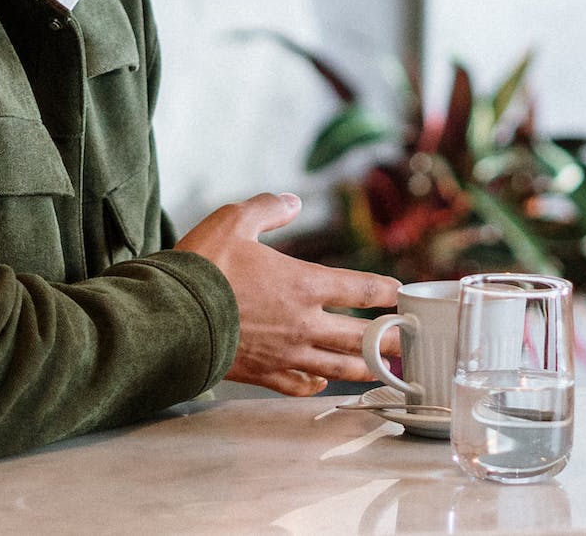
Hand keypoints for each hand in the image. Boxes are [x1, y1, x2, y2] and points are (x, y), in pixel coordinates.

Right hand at [175, 192, 401, 396]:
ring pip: (338, 367)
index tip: (400, 294)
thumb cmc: (204, 267)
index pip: (360, 288)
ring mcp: (286, 353)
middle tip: (413, 343)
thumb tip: (292, 201)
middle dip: (391, 339)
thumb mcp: (235, 220)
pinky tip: (322, 382)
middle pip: (362, 336)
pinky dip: (316, 383)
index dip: (386, 291)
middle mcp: (304, 324)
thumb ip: (268, 208)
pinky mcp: (264, 374)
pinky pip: (299, 384)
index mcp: (304, 284)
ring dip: (367, 368)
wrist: (172, 316)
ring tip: (387, 371)